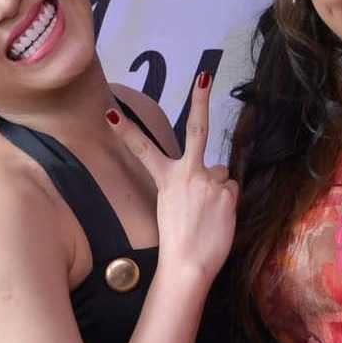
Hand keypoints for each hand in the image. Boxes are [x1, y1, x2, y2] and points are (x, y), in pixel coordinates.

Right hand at [106, 72, 237, 278]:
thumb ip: (193, 182)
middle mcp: (188, 174)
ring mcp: (210, 182)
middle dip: (201, 100)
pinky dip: (228, 202)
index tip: (110, 113)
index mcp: (168, 179)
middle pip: (198, 131)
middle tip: (204, 77)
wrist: (188, 265)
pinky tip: (218, 218)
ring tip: (208, 214)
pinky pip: (231, 190)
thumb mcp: (174, 206)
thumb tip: (216, 170)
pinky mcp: (227, 193)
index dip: (126, 131)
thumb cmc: (179, 241)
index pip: (144, 149)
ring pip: (220, 174)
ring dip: (218, 189)